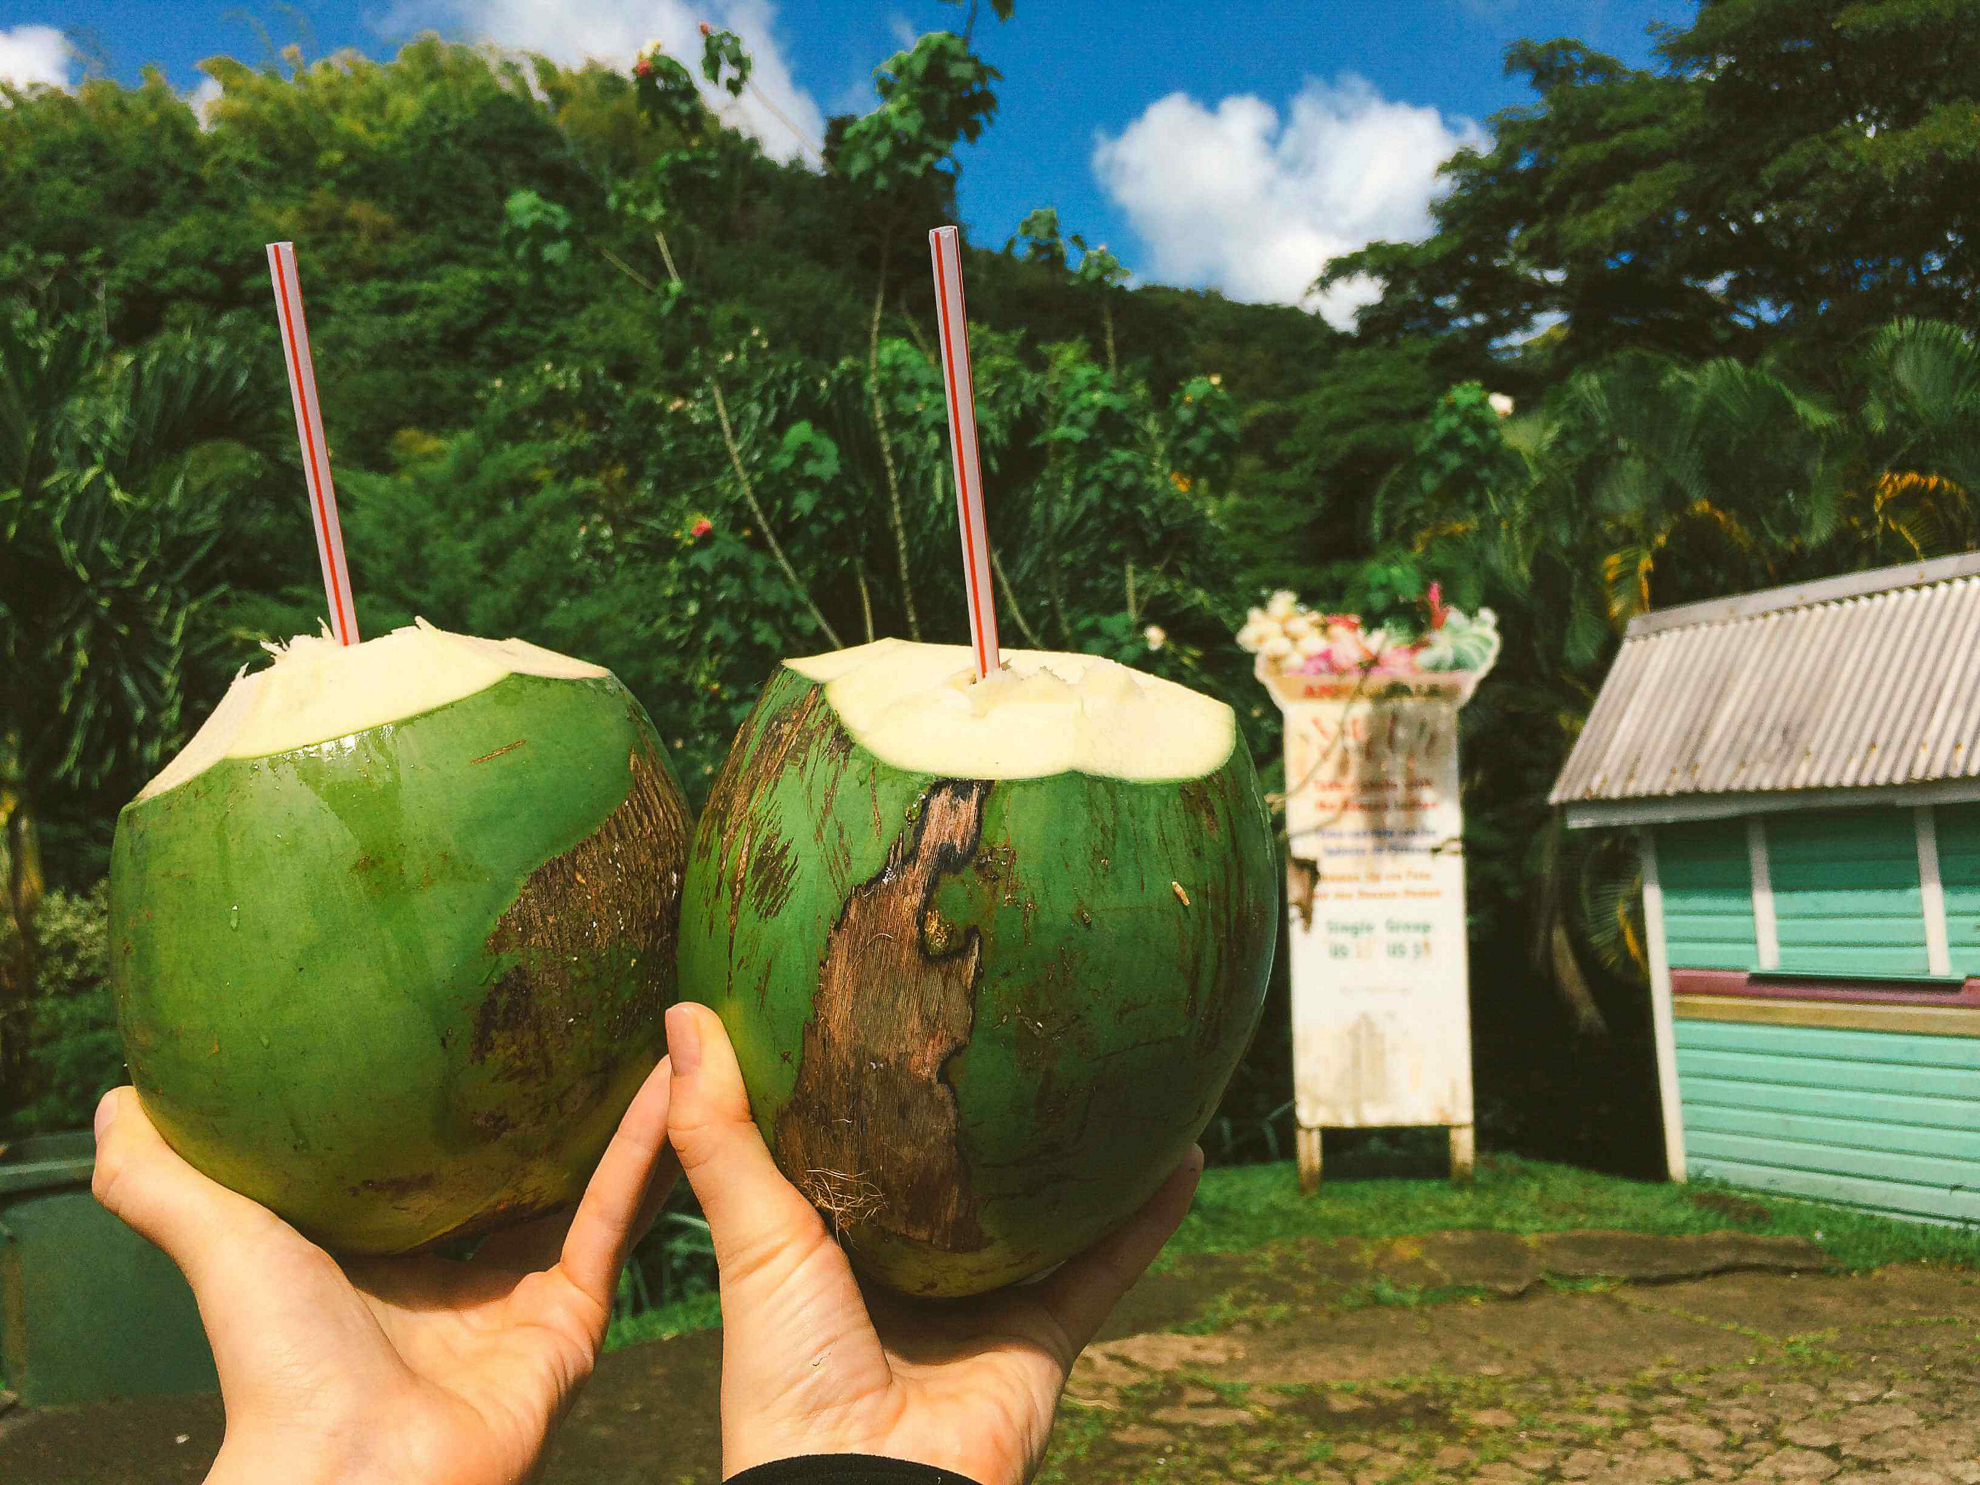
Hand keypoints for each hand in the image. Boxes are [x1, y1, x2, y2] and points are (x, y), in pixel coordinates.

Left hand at [90, 1061, 676, 1484]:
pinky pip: (613, 1221)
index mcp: (380, 1257)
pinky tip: (673, 1082)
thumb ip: (163, 1178)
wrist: (350, 1474)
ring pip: (585, 1185)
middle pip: (521, 1168)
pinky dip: (645, 1152)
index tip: (488, 1010)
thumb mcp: (219, 1238)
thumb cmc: (275, 1364)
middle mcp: (455, 1276)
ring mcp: (520, 1300)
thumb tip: (118, 1097)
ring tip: (654, 1025)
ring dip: (621, 1110)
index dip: (462, 1090)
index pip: (433, 1157)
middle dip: (557, 1096)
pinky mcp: (572, 1320)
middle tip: (590, 1006)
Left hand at [663, 1002, 1202, 1484]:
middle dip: (988, 1112)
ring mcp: (984, 1304)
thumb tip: (683, 1010)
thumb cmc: (787, 1372)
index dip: (871, 1083)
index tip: (893, 1001)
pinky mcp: (1045, 1336)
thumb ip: (718, 1131)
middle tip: (1012, 1012)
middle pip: (960, 1175)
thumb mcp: (750, 1235)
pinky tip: (1183, 1151)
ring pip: (1044, 1212)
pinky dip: (1149, 1214)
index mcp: (835, 1247)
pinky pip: (1108, 1263)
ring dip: (1081, 1152)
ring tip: (1110, 1064)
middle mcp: (913, 1271)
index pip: (858, 1145)